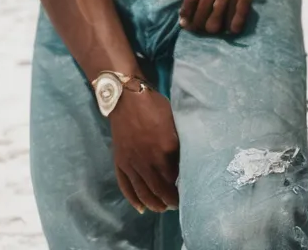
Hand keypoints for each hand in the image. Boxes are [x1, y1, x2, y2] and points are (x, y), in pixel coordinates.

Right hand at [110, 86, 179, 212]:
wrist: (126, 98)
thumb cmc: (155, 106)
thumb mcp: (174, 122)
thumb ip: (179, 144)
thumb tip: (185, 161)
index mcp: (164, 149)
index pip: (174, 177)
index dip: (181, 187)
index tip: (188, 191)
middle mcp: (146, 160)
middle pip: (159, 190)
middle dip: (169, 201)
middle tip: (177, 205)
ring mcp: (131, 163)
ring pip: (142, 192)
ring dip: (153, 204)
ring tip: (162, 208)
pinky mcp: (120, 162)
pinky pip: (126, 186)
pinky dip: (133, 199)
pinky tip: (140, 208)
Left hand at [179, 0, 282, 34]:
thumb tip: (194, 1)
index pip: (188, 5)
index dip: (187, 19)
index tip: (187, 25)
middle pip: (201, 18)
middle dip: (201, 28)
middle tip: (205, 29)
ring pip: (217, 22)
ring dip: (217, 29)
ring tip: (220, 27)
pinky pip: (237, 18)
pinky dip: (234, 27)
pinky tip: (234, 28)